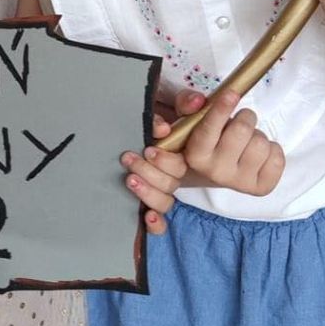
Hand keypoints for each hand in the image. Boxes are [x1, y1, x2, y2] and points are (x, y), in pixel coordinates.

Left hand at [121, 113, 187, 233]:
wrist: (143, 114)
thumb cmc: (162, 109)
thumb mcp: (173, 102)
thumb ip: (184, 102)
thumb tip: (195, 103)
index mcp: (183, 150)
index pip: (182, 162)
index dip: (167, 159)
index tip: (150, 149)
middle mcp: (174, 171)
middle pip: (171, 182)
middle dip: (150, 173)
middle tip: (130, 158)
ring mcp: (162, 185)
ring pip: (165, 201)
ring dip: (149, 193)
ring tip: (131, 180)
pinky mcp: (150, 199)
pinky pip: (160, 218)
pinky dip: (156, 223)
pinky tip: (148, 218)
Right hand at [176, 89, 284, 196]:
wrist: (215, 169)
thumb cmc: (207, 139)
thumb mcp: (190, 119)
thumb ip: (188, 103)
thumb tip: (198, 100)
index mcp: (196, 155)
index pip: (209, 131)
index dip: (221, 110)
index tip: (231, 94)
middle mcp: (216, 172)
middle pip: (242, 130)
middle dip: (245, 117)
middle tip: (240, 120)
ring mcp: (239, 182)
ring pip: (262, 143)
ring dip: (258, 135)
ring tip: (247, 140)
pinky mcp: (262, 187)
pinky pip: (278, 157)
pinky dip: (272, 149)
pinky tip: (259, 153)